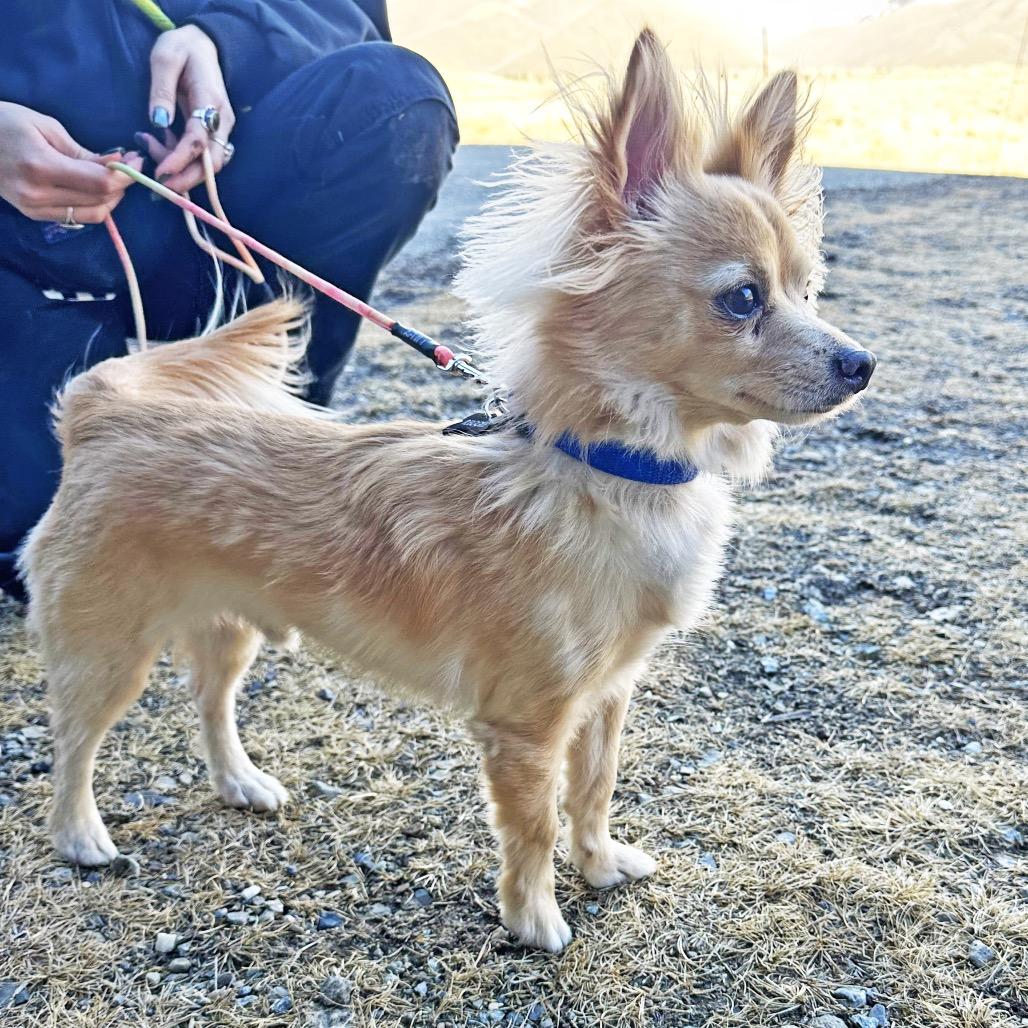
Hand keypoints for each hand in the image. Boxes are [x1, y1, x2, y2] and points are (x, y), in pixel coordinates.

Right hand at [0, 102, 140, 222]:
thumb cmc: (5, 122)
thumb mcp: (46, 127)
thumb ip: (83, 152)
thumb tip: (119, 164)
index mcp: (41, 166)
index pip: (99, 184)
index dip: (125, 176)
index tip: (138, 162)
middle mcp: (38, 194)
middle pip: (100, 202)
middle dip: (122, 187)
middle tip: (130, 168)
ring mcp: (35, 209)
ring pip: (92, 215)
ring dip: (111, 199)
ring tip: (113, 179)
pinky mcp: (34, 215)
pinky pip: (76, 217)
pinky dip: (93, 206)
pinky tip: (94, 190)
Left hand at [147, 25, 234, 191]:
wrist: (202, 44)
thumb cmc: (182, 47)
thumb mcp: (164, 58)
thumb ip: (161, 90)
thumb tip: (158, 123)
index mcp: (210, 101)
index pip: (199, 140)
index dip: (180, 160)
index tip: (160, 173)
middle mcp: (222, 120)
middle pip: (211, 163)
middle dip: (186, 178)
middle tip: (157, 182)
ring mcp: (220, 129)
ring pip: (206, 164)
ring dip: (179, 167)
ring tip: (149, 144)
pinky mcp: (213, 133)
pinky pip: (200, 156)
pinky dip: (179, 158)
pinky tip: (159, 141)